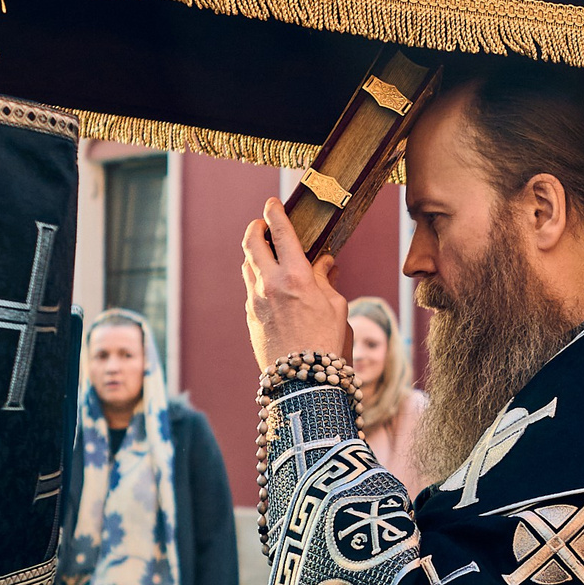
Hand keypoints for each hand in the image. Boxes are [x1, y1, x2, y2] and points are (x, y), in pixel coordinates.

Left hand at [241, 197, 346, 371]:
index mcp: (296, 276)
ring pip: (247, 265)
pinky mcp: (250, 317)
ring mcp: (256, 301)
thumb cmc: (327, 344)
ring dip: (255, 253)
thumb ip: (325, 279)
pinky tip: (271, 285)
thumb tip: (324, 262)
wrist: (302, 381)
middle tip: (262, 224)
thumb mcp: (335, 307)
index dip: (275, 213)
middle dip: (256, 227)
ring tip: (267, 253)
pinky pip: (250, 289)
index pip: (280, 232)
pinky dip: (258, 279)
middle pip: (252, 242)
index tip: (272, 203)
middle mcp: (270, 284)